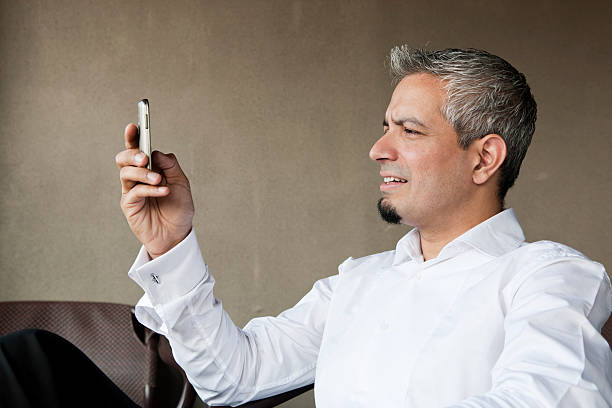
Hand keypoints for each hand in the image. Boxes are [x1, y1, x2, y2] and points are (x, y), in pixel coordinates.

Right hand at [116, 123, 194, 257]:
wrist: (177, 234)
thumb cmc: (179, 208)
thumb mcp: (181, 183)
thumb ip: (170, 165)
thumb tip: (156, 152)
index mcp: (149, 168)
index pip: (137, 148)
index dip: (133, 136)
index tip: (134, 125)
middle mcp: (137, 177)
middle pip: (124, 158)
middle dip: (132, 153)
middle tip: (144, 157)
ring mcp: (131, 191)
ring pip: (126, 173)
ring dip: (142, 173)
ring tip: (158, 179)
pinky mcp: (129, 205)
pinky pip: (135, 192)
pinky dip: (150, 189)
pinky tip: (162, 191)